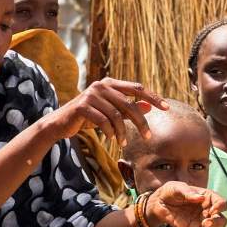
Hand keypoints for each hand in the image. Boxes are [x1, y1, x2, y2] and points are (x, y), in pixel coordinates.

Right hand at [43, 78, 167, 144]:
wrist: (60, 123)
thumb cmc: (87, 117)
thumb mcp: (110, 113)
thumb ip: (128, 109)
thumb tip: (149, 107)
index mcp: (110, 83)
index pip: (137, 88)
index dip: (153, 97)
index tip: (166, 108)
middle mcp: (101, 85)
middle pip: (129, 103)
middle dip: (140, 122)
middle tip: (148, 136)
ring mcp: (91, 94)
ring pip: (116, 115)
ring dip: (122, 131)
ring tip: (124, 142)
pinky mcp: (82, 106)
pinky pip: (103, 121)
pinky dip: (110, 132)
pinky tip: (111, 140)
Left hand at [146, 182, 226, 226]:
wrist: (159, 204)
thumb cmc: (170, 192)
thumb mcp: (176, 188)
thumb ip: (188, 192)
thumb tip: (200, 198)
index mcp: (208, 198)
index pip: (221, 203)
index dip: (221, 207)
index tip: (213, 210)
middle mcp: (208, 211)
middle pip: (222, 220)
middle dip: (217, 223)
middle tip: (205, 223)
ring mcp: (201, 223)